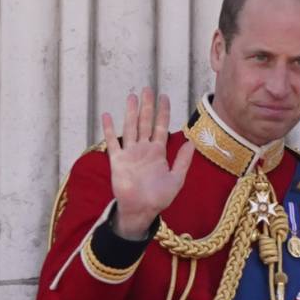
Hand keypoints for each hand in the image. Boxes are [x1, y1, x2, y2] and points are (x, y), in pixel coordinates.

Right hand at [102, 87, 194, 239]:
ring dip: (130, 113)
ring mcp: (130, 153)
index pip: (161, 126)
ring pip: (130, 128)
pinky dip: (109, 129)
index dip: (163, 112)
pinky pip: (112, 142)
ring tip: (131, 97)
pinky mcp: (117, 160)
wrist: (141, 210)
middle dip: (147, 106)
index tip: (164, 97)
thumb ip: (183, 161)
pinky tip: (107, 116)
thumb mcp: (176, 179)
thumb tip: (192, 142)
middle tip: (147, 89)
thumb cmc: (159, 198)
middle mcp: (143, 149)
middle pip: (145, 123)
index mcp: (158, 152)